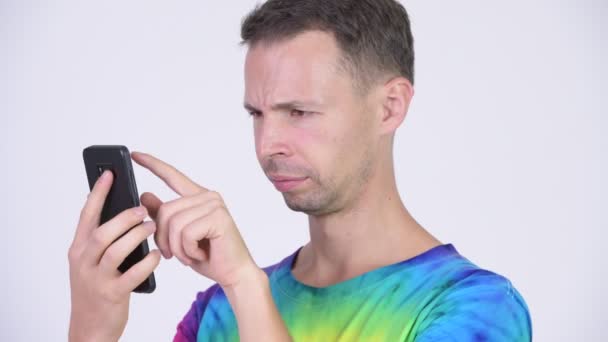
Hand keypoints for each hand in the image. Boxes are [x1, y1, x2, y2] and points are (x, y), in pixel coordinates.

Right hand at [68, 170, 160, 341]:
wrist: (90, 328)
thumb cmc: (96, 289)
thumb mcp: (93, 261)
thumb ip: (104, 237)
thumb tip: (123, 208)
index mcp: (78, 249)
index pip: (87, 215)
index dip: (98, 193)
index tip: (110, 174)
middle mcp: (83, 262)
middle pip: (102, 232)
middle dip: (123, 217)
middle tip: (142, 209)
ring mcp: (96, 279)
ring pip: (116, 251)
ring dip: (137, 236)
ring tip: (152, 227)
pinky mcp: (112, 294)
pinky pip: (132, 274)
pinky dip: (146, 262)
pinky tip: (156, 254)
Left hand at [131, 151, 257, 288]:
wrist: (234, 274)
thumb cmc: (209, 256)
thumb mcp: (178, 236)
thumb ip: (164, 215)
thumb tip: (144, 195)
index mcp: (198, 197)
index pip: (172, 175)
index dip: (153, 164)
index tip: (135, 155)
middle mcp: (208, 196)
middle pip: (165, 210)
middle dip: (163, 238)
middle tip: (173, 254)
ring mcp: (214, 205)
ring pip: (174, 223)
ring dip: (176, 247)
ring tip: (189, 255)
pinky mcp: (218, 217)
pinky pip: (186, 233)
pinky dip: (188, 250)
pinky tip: (200, 254)